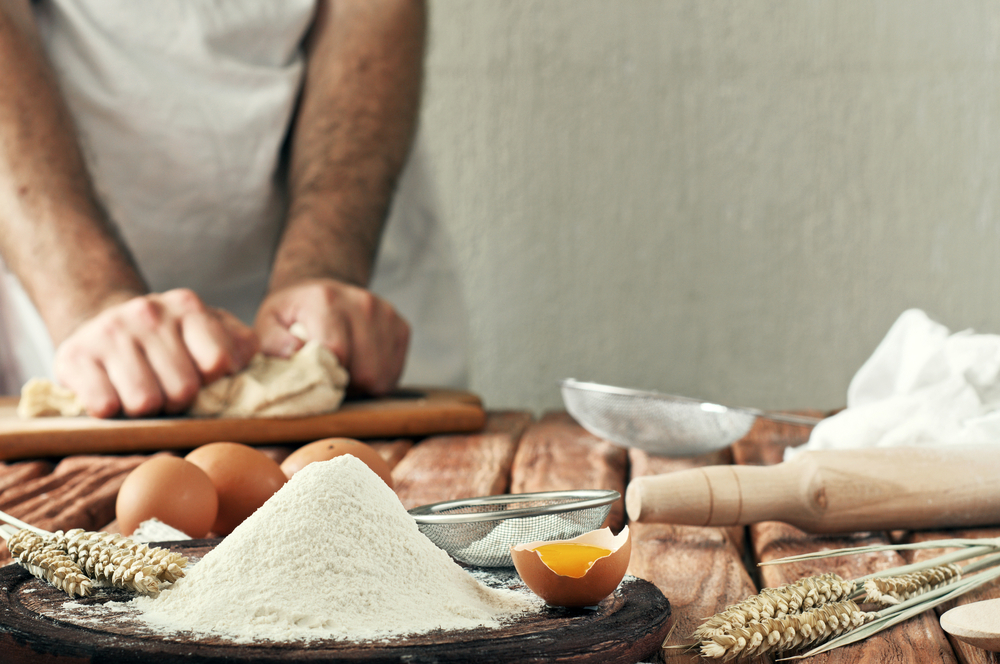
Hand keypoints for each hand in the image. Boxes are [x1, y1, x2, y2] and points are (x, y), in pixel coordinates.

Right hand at [53, 289, 257, 417]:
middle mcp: (148, 312)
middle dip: (179, 401)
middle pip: (183, 389)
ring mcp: (109, 331)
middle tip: (166, 392)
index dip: (211, 382)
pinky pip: (104, 406)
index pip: (219, 361)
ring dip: (146, 409)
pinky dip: (111, 411)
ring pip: (145, 402)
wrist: (103, 327)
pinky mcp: (74, 355)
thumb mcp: (209, 332)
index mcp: (188, 306)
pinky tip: (112, 395)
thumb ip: (241, 343)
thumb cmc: (168, 340)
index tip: (200, 379)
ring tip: (142, 393)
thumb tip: (262, 357)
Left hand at [255, 278, 409, 394]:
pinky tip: (360, 366)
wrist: (322, 288)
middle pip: (365, 370)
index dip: (325, 377)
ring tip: (343, 372)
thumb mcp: (269, 321)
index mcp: (327, 300)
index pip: (337, 352)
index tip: (314, 379)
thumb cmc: (294, 312)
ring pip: (382, 376)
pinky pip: (394, 372)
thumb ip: (272, 340)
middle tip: (329, 378)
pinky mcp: (401, 327)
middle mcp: (362, 303)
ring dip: (362, 384)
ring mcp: (386, 314)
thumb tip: (294, 353)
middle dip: (346, 384)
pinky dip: (378, 378)